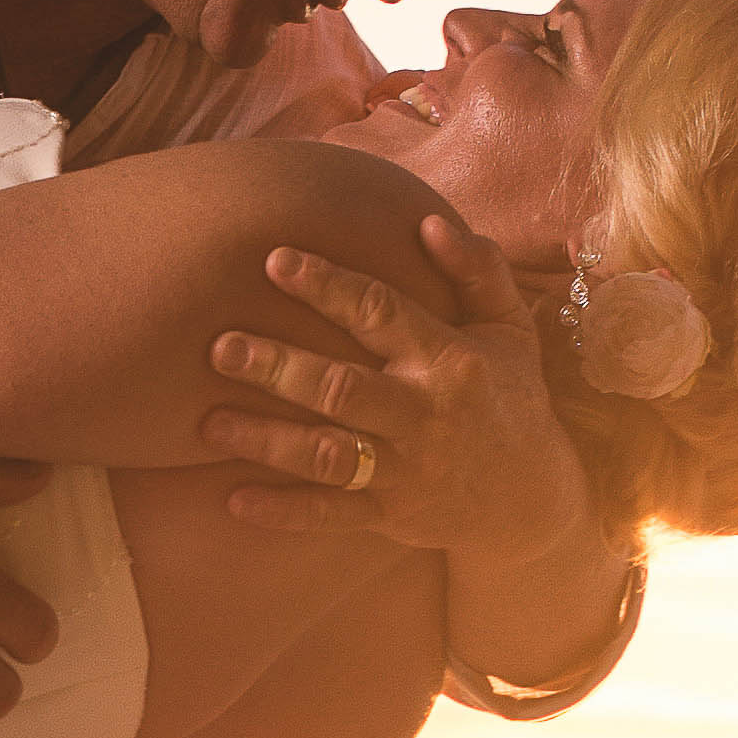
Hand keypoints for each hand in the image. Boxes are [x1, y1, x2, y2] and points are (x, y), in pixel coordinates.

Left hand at [200, 212, 589, 564]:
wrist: (531, 497)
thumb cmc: (508, 394)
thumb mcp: (510, 327)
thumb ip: (477, 269)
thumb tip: (429, 222)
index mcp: (449, 359)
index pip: (381, 314)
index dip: (327, 285)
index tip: (274, 260)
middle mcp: (424, 414)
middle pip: (340, 388)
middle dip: (277, 367)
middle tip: (218, 345)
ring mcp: (405, 470)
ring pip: (326, 454)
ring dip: (265, 439)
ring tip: (207, 421)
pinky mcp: (389, 514)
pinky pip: (330, 515)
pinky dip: (282, 511)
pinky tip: (232, 499)